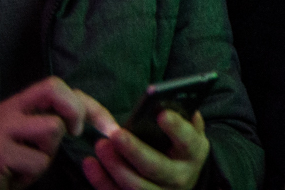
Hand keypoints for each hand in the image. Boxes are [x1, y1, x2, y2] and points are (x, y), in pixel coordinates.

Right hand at [0, 77, 114, 189]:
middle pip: (53, 88)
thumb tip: (102, 119)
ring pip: (53, 128)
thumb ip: (61, 119)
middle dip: (75, 110)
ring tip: (30, 161)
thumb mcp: (39, 136)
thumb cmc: (15, 162)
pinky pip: (38, 160)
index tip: (109, 127)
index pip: (58, 86)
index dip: (89, 104)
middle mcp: (7, 110)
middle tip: (74, 133)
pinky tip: (18, 174)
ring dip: (49, 152)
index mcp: (18, 103)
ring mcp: (0, 131)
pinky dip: (35, 172)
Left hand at [83, 110, 209, 189]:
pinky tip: (90, 163)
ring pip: (134, 185)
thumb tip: (171, 101)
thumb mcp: (191, 133)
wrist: (181, 179)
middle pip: (155, 167)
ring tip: (101, 145)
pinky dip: (100, 180)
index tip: (162, 114)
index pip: (187, 141)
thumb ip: (186, 118)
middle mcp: (180, 177)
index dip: (176, 128)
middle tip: (116, 134)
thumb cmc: (182, 148)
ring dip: (115, 166)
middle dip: (134, 150)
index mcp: (194, 154)